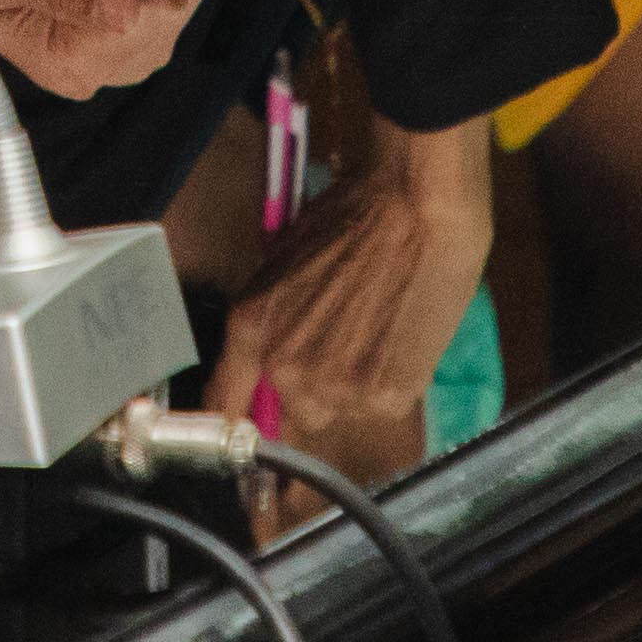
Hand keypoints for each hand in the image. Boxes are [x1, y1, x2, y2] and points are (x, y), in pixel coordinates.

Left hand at [204, 127, 496, 505]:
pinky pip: (380, 406)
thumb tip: (269, 352)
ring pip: (340, 410)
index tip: (242, 434)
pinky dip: (391, 384)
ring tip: (378, 335)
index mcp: (250, 328)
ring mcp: (336, 387)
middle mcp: (285, 368)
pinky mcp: (385, 397)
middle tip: (345, 343)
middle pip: (293, 410)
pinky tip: (402, 339)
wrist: (417, 206)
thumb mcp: (286, 258)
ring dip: (354, 386)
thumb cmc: (355, 215)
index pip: (224, 406)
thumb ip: (271, 315)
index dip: (233, 426)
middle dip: (314, 386)